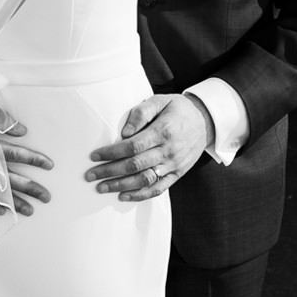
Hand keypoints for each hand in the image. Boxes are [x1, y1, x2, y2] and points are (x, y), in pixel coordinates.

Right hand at [0, 116, 53, 215]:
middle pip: (7, 179)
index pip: (15, 154)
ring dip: (11, 203)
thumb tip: (22, 131)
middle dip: (29, 188)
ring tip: (29, 210)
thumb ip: (2, 119)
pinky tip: (0, 212)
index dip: (34, 160)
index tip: (50, 165)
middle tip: (47, 197)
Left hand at [85, 93, 212, 202]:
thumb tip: (124, 132)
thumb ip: (141, 113)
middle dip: (110, 172)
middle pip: (135, 165)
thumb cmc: (178, 109)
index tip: (94, 156)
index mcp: (164, 131)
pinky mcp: (177, 174)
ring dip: (121, 186)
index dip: (112, 153)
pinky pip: (158, 188)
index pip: (133, 146)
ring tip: (102, 188)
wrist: (205, 121)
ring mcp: (174, 165)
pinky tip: (123, 196)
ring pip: (144, 180)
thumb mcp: (160, 100)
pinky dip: (140, 195)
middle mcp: (169, 150)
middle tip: (90, 175)